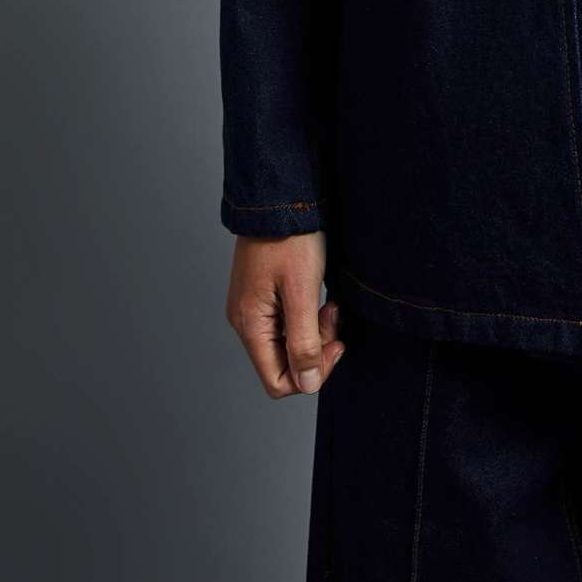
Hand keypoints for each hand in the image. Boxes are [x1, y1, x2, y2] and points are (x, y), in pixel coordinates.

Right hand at [225, 229, 345, 397]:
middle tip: (333, 315)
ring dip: (313, 330)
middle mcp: (247, 321)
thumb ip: (303, 342)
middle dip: (316, 347)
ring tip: (329, 303)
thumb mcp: (302, 291)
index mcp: (251, 325)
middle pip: (284, 363)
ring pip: (288, 342)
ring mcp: (253, 308)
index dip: (311, 373)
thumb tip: (307, 384)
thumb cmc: (290, 239)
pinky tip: (320, 296)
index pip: (277, 381)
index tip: (335, 344)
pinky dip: (307, 316)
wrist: (281, 197)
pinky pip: (287, 322)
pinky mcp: (263, 295)